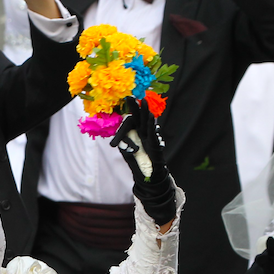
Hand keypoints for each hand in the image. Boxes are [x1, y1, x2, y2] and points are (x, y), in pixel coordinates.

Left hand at [110, 96, 175, 224]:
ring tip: (144, 101)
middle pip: (140, 119)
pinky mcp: (155, 145)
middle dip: (137, 108)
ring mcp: (150, 139)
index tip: (128, 98)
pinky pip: (153, 134)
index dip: (131, 111)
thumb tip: (117, 140)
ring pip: (148, 124)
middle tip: (133, 95)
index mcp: (137, 135)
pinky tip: (151, 118)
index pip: (133, 120)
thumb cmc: (138, 165)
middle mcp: (144, 135)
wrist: (148, 177)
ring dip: (146, 113)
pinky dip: (152, 126)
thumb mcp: (127, 154)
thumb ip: (123, 146)